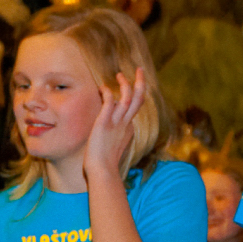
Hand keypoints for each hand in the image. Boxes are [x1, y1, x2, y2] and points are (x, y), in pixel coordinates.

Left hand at [85, 68, 151, 182]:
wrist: (102, 172)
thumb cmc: (103, 165)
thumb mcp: (111, 148)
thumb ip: (112, 137)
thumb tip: (106, 133)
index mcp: (128, 129)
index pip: (133, 108)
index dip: (129, 97)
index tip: (120, 93)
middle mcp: (126, 124)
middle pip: (139, 99)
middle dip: (141, 83)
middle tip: (140, 70)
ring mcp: (117, 123)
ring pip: (129, 97)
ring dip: (126, 83)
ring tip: (120, 74)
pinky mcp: (105, 122)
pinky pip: (110, 101)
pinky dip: (107, 92)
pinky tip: (101, 88)